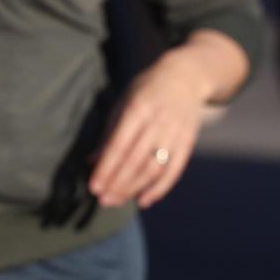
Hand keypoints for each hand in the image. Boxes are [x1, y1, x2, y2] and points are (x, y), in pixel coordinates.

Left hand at [89, 53, 212, 208]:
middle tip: (102, 201)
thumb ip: (109, 132)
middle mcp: (158, 123)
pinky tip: (144, 200)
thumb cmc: (146, 90)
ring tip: (117, 201)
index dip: (106, 168)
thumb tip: (91, 161)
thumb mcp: (123, 103)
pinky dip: (160, 188)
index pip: (119, 145)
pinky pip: (174, 171)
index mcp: (138, 109)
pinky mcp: (188, 143)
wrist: (186, 77)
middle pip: (136, 161)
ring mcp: (175, 134)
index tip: (94, 186)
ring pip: (154, 169)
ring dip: (134, 189)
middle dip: (118, 183)